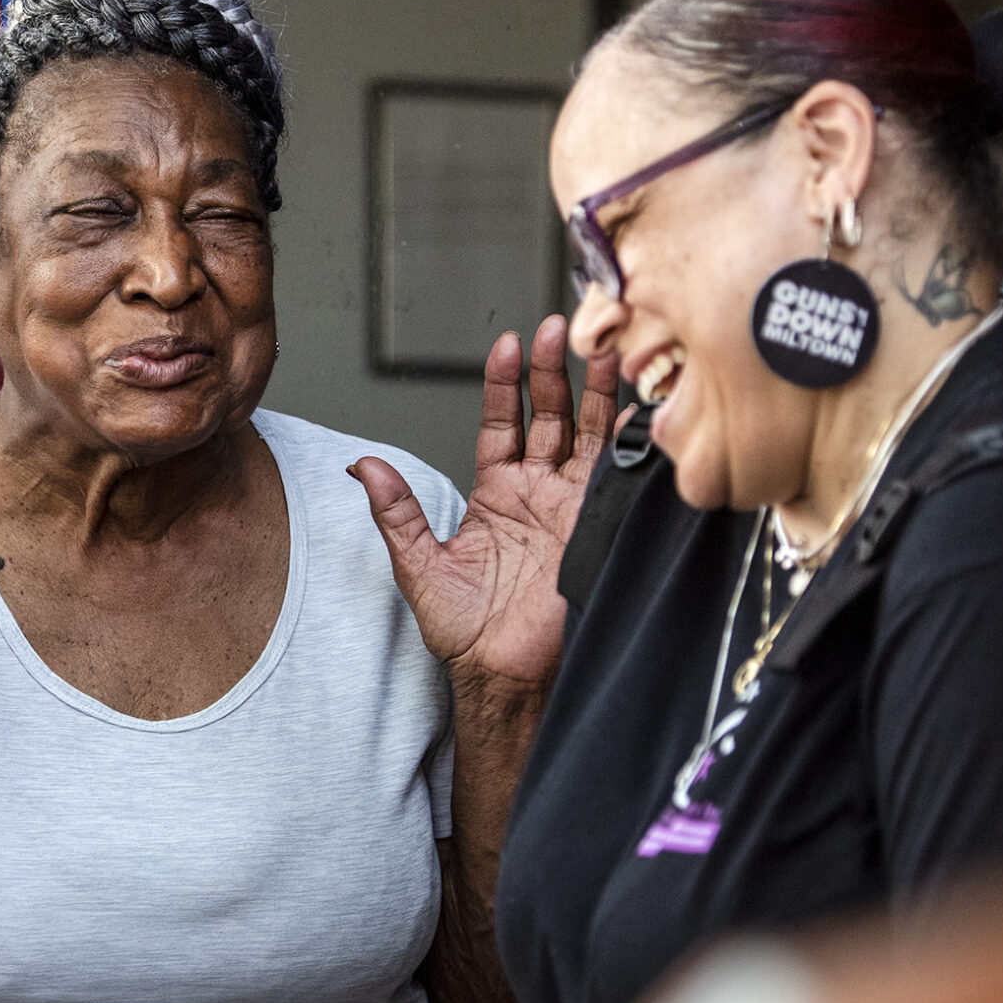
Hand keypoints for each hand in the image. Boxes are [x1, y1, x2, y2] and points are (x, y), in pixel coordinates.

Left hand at [350, 316, 619, 690]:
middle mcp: (538, 492)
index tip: (508, 344)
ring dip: (598, 392)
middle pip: (551, 415)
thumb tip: (362, 466)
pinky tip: (640, 409)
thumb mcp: (418, 562)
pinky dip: (631, 443)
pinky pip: (618, 477)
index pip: (501, 422)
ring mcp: (572, 507)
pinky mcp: (599, 529)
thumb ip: (396, 510)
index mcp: (496, 493)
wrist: (503, 675)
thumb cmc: (463, 630)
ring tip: (604, 348)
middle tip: (558, 327)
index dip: (505, 383)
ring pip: (589, 435)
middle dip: (554, 371)